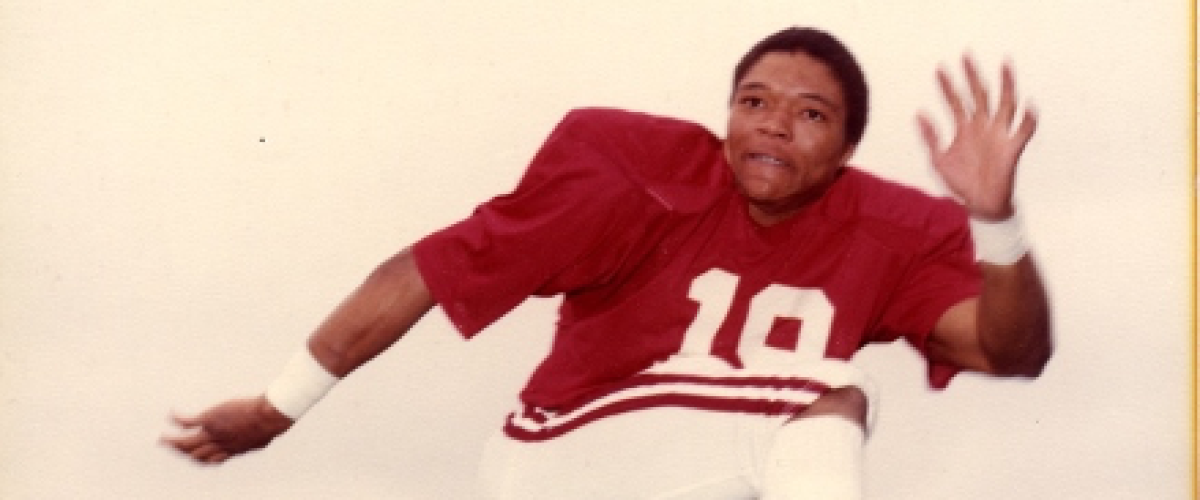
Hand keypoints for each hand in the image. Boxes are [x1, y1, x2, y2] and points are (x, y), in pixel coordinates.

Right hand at [160, 396, 292, 463]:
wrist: (268, 416)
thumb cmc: (271, 423)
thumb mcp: (263, 437)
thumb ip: (257, 439)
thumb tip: (268, 436)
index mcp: (232, 450)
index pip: (211, 460)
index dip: (201, 460)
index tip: (194, 457)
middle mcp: (219, 445)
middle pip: (195, 455)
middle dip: (181, 453)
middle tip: (171, 447)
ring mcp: (213, 433)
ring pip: (186, 443)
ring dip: (172, 442)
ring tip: (161, 438)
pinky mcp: (209, 420)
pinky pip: (187, 422)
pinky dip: (176, 419)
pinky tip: (171, 413)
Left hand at [917, 56, 1037, 219]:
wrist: (980, 205)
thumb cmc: (961, 182)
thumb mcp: (938, 159)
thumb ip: (930, 136)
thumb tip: (919, 114)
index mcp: (965, 128)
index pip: (955, 101)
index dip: (947, 86)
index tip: (939, 69)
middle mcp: (983, 127)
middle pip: (979, 95)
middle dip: (972, 76)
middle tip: (966, 56)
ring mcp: (998, 135)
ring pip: (1004, 105)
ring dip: (1006, 86)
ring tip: (1005, 67)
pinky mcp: (1011, 149)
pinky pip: (1022, 132)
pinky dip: (1027, 121)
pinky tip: (1028, 108)